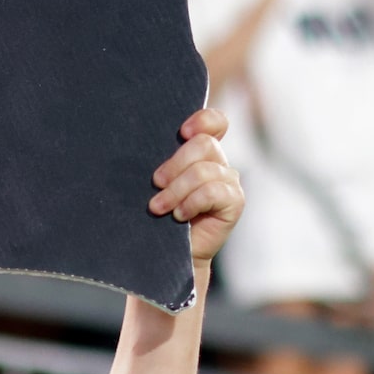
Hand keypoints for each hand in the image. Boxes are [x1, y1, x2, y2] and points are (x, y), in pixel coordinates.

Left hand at [149, 107, 242, 263]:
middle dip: (175, 165)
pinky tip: (179, 216)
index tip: (182, 133)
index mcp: (202, 152)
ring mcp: (229, 182)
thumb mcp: (156, 183)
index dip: (203, 120)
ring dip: (176, 190)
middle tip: (156, 184)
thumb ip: (161, 162)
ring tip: (159, 208)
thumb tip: (138, 143)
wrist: (167, 253)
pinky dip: (191, 203)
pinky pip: (213, 192)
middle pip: (204, 144)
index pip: (215, 122)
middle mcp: (219, 163)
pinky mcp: (234, 202)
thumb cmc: (156, 215)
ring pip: (204, 171)